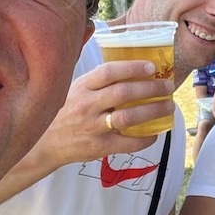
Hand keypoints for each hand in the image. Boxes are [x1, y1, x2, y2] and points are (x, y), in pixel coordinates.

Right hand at [37, 59, 176, 163]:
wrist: (45, 143)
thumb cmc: (66, 111)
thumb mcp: (76, 89)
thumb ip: (98, 80)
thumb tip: (133, 66)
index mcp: (82, 87)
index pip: (108, 72)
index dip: (131, 67)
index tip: (151, 67)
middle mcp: (86, 105)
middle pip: (123, 93)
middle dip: (150, 88)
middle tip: (168, 87)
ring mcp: (92, 127)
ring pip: (128, 118)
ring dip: (153, 111)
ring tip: (168, 107)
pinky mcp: (98, 147)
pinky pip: (127, 143)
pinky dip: (145, 138)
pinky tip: (156, 132)